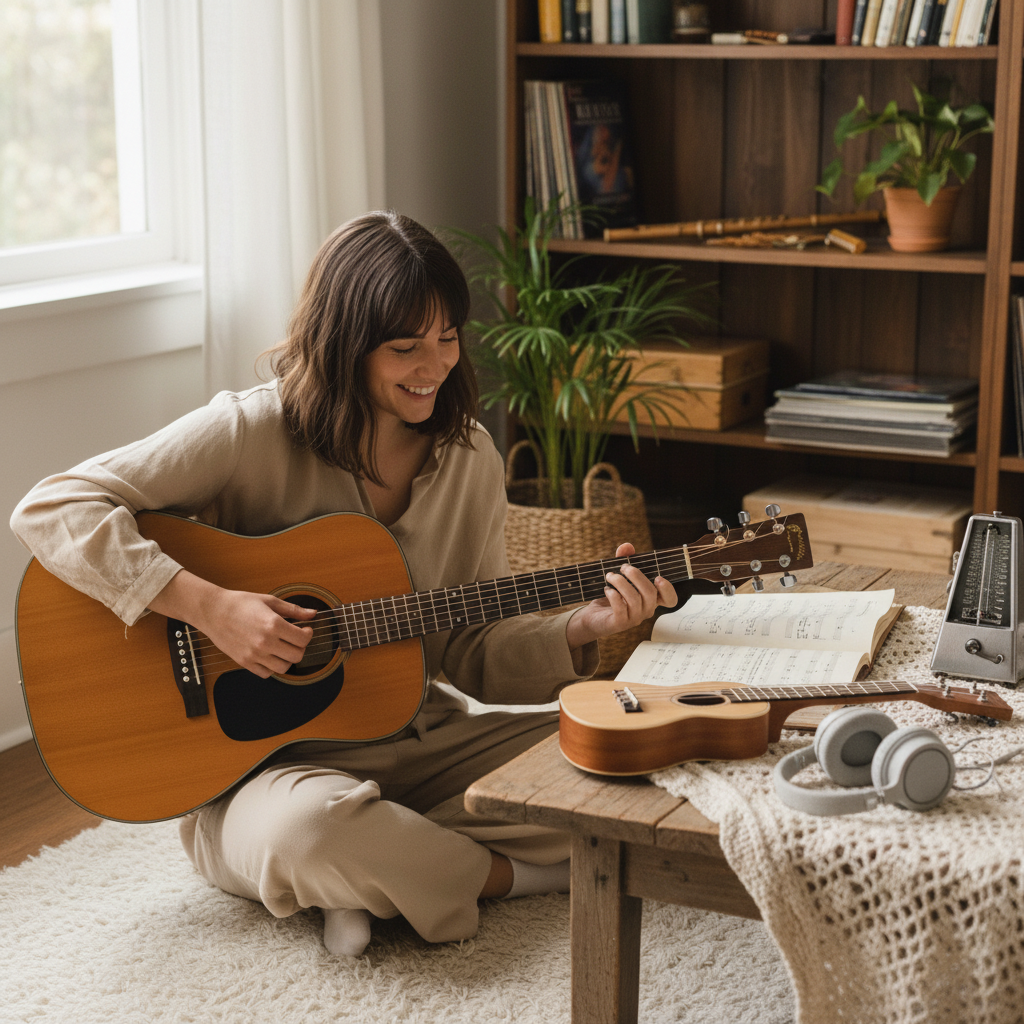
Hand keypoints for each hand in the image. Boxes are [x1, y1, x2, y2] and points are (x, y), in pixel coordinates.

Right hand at [149, 570, 315, 677]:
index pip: (303, 639)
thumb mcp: (270, 601)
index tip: (304, 630)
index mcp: (274, 625)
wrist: (213, 611)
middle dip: (300, 647)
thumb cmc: (241, 603)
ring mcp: (254, 654)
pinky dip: (272, 667)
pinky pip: (266, 673)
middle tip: (295, 639)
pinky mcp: (244, 662)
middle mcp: (265, 642)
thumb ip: (294, 610)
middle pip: (297, 656)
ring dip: (287, 658)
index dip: (308, 634)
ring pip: (283, 668)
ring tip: (283, 647)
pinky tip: (270, 654)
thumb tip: (313, 614)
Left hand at [565, 542, 676, 650]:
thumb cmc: (611, 596)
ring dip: (620, 582)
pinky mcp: (620, 623)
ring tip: (610, 576)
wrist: (594, 617)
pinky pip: (620, 608)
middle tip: (623, 567)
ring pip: (634, 599)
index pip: (670, 600)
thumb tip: (627, 546)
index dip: (668, 589)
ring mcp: (634, 618)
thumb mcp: (619, 577)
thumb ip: (625, 560)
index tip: (658, 577)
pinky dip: (613, 595)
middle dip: (636, 576)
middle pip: (650, 593)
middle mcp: (646, 611)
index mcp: (650, 600)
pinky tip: (607, 589)